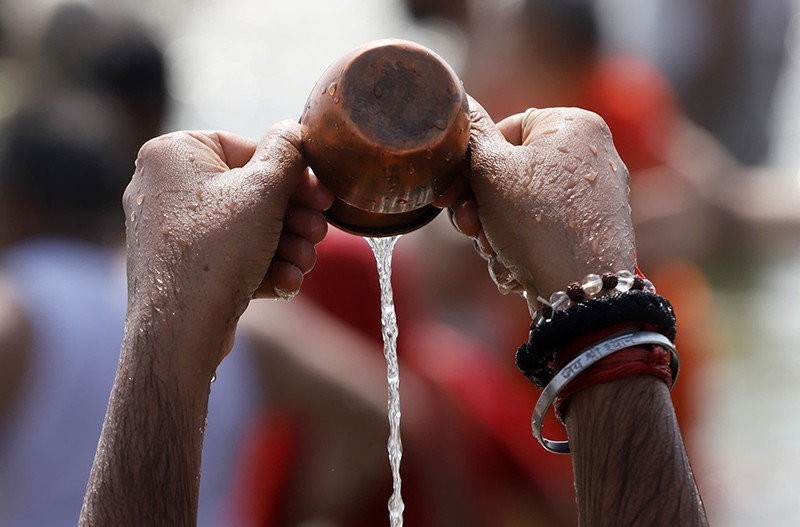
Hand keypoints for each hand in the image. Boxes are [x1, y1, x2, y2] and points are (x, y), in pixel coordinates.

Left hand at [123, 121, 333, 327]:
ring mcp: (169, 229)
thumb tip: (293, 130)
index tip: (322, 196)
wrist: (179, 330)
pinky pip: (228, 255)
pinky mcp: (179, 266)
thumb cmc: (216, 251)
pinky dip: (260, 265)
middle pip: (249, 191)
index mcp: (173, 153)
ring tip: (305, 262)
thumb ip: (286, 152)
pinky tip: (285, 282)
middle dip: (293, 216)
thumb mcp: (263, 190)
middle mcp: (163, 186)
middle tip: (320, 231)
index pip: (247, 148)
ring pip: (244, 227)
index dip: (293, 175)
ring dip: (284, 244)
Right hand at [449, 100, 635, 308]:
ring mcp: (593, 196)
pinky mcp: (589, 231)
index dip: (471, 163)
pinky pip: (542, 228)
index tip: (450, 193)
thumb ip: (472, 135)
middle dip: (480, 206)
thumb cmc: (538, 222)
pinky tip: (513, 266)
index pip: (506, 130)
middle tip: (467, 227)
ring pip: (521, 206)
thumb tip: (461, 103)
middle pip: (511, 172)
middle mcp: (593, 155)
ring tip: (494, 251)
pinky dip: (521, 247)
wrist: (582, 290)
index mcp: (575, 125)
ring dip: (495, 232)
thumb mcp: (492, 170)